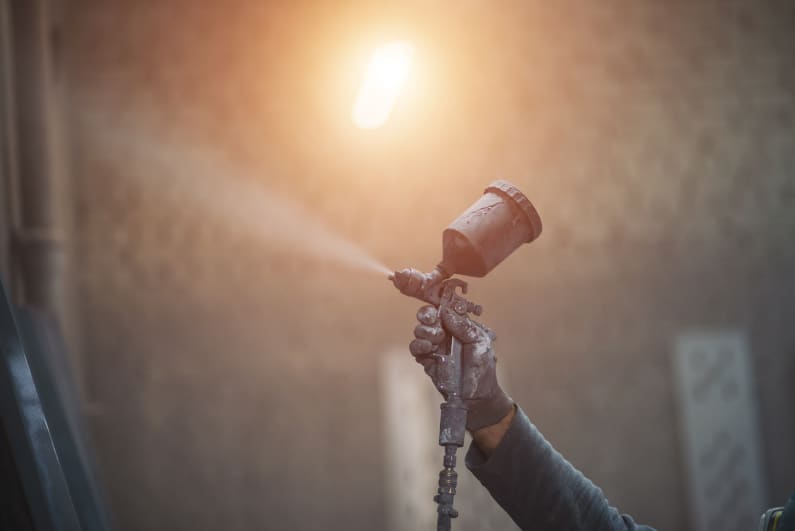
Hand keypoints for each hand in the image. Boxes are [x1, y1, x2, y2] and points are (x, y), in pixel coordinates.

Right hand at [409, 305, 513, 430]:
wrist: (477, 395)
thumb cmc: (483, 367)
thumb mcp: (480, 341)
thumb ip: (463, 326)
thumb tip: (445, 311)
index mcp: (458, 326)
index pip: (443, 309)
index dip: (437, 306)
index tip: (437, 309)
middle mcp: (444, 334)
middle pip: (426, 316)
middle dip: (426, 315)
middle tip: (432, 321)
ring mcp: (434, 347)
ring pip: (419, 331)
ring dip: (424, 331)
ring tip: (436, 340)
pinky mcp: (426, 360)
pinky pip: (415, 348)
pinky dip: (418, 345)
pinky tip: (428, 349)